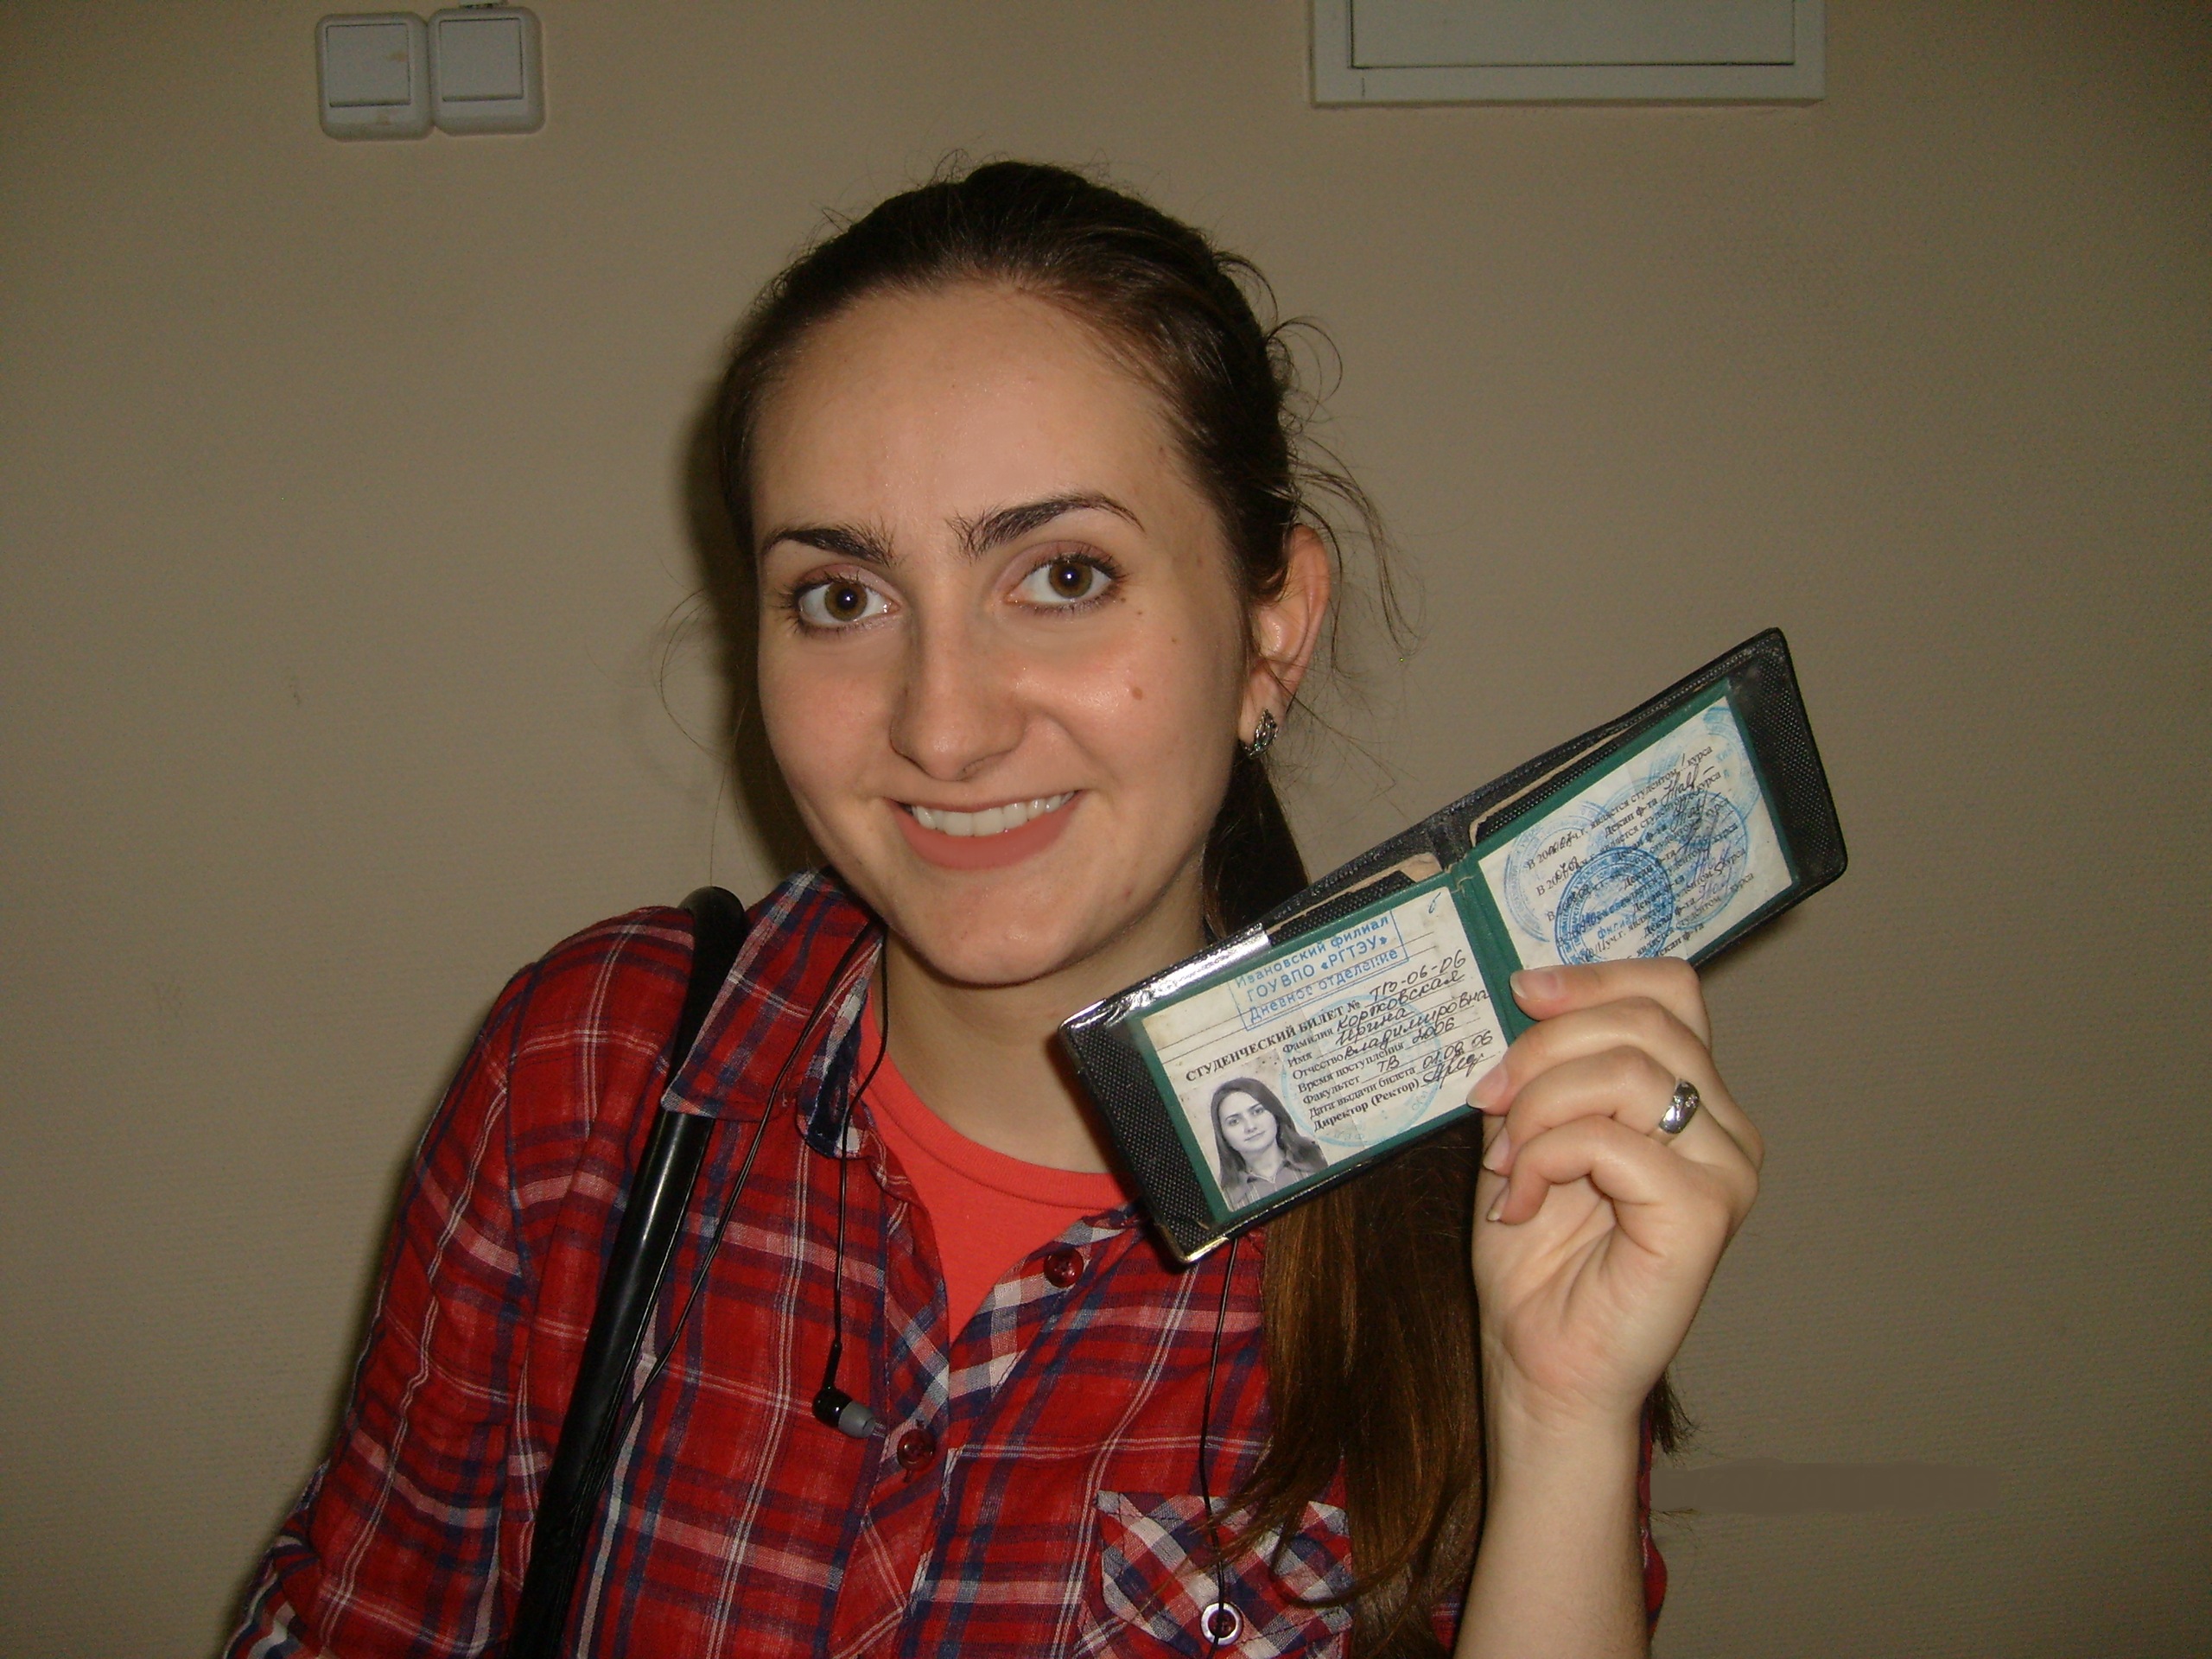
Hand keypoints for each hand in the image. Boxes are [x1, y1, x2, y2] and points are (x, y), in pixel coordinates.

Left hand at [1469, 959, 1761, 1437]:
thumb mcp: (1525, 1131)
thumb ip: (1542, 1066)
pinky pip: (1613, 1140)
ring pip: (1628, 1071)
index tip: (1521, 993)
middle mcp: (1725, 1125)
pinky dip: (1546, 1158)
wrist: (1540, 1362)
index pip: (1670, 989)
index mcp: (1690, 1096)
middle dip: (1544, 1047)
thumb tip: (1527, 989)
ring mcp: (1726, 1168)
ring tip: (1506, 1166)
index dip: (1595, 977)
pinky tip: (1521, 1202)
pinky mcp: (1705, 1212)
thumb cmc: (1536, 1257)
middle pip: (1643, 1019)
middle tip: (1489, 1099)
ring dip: (1539, 1109)